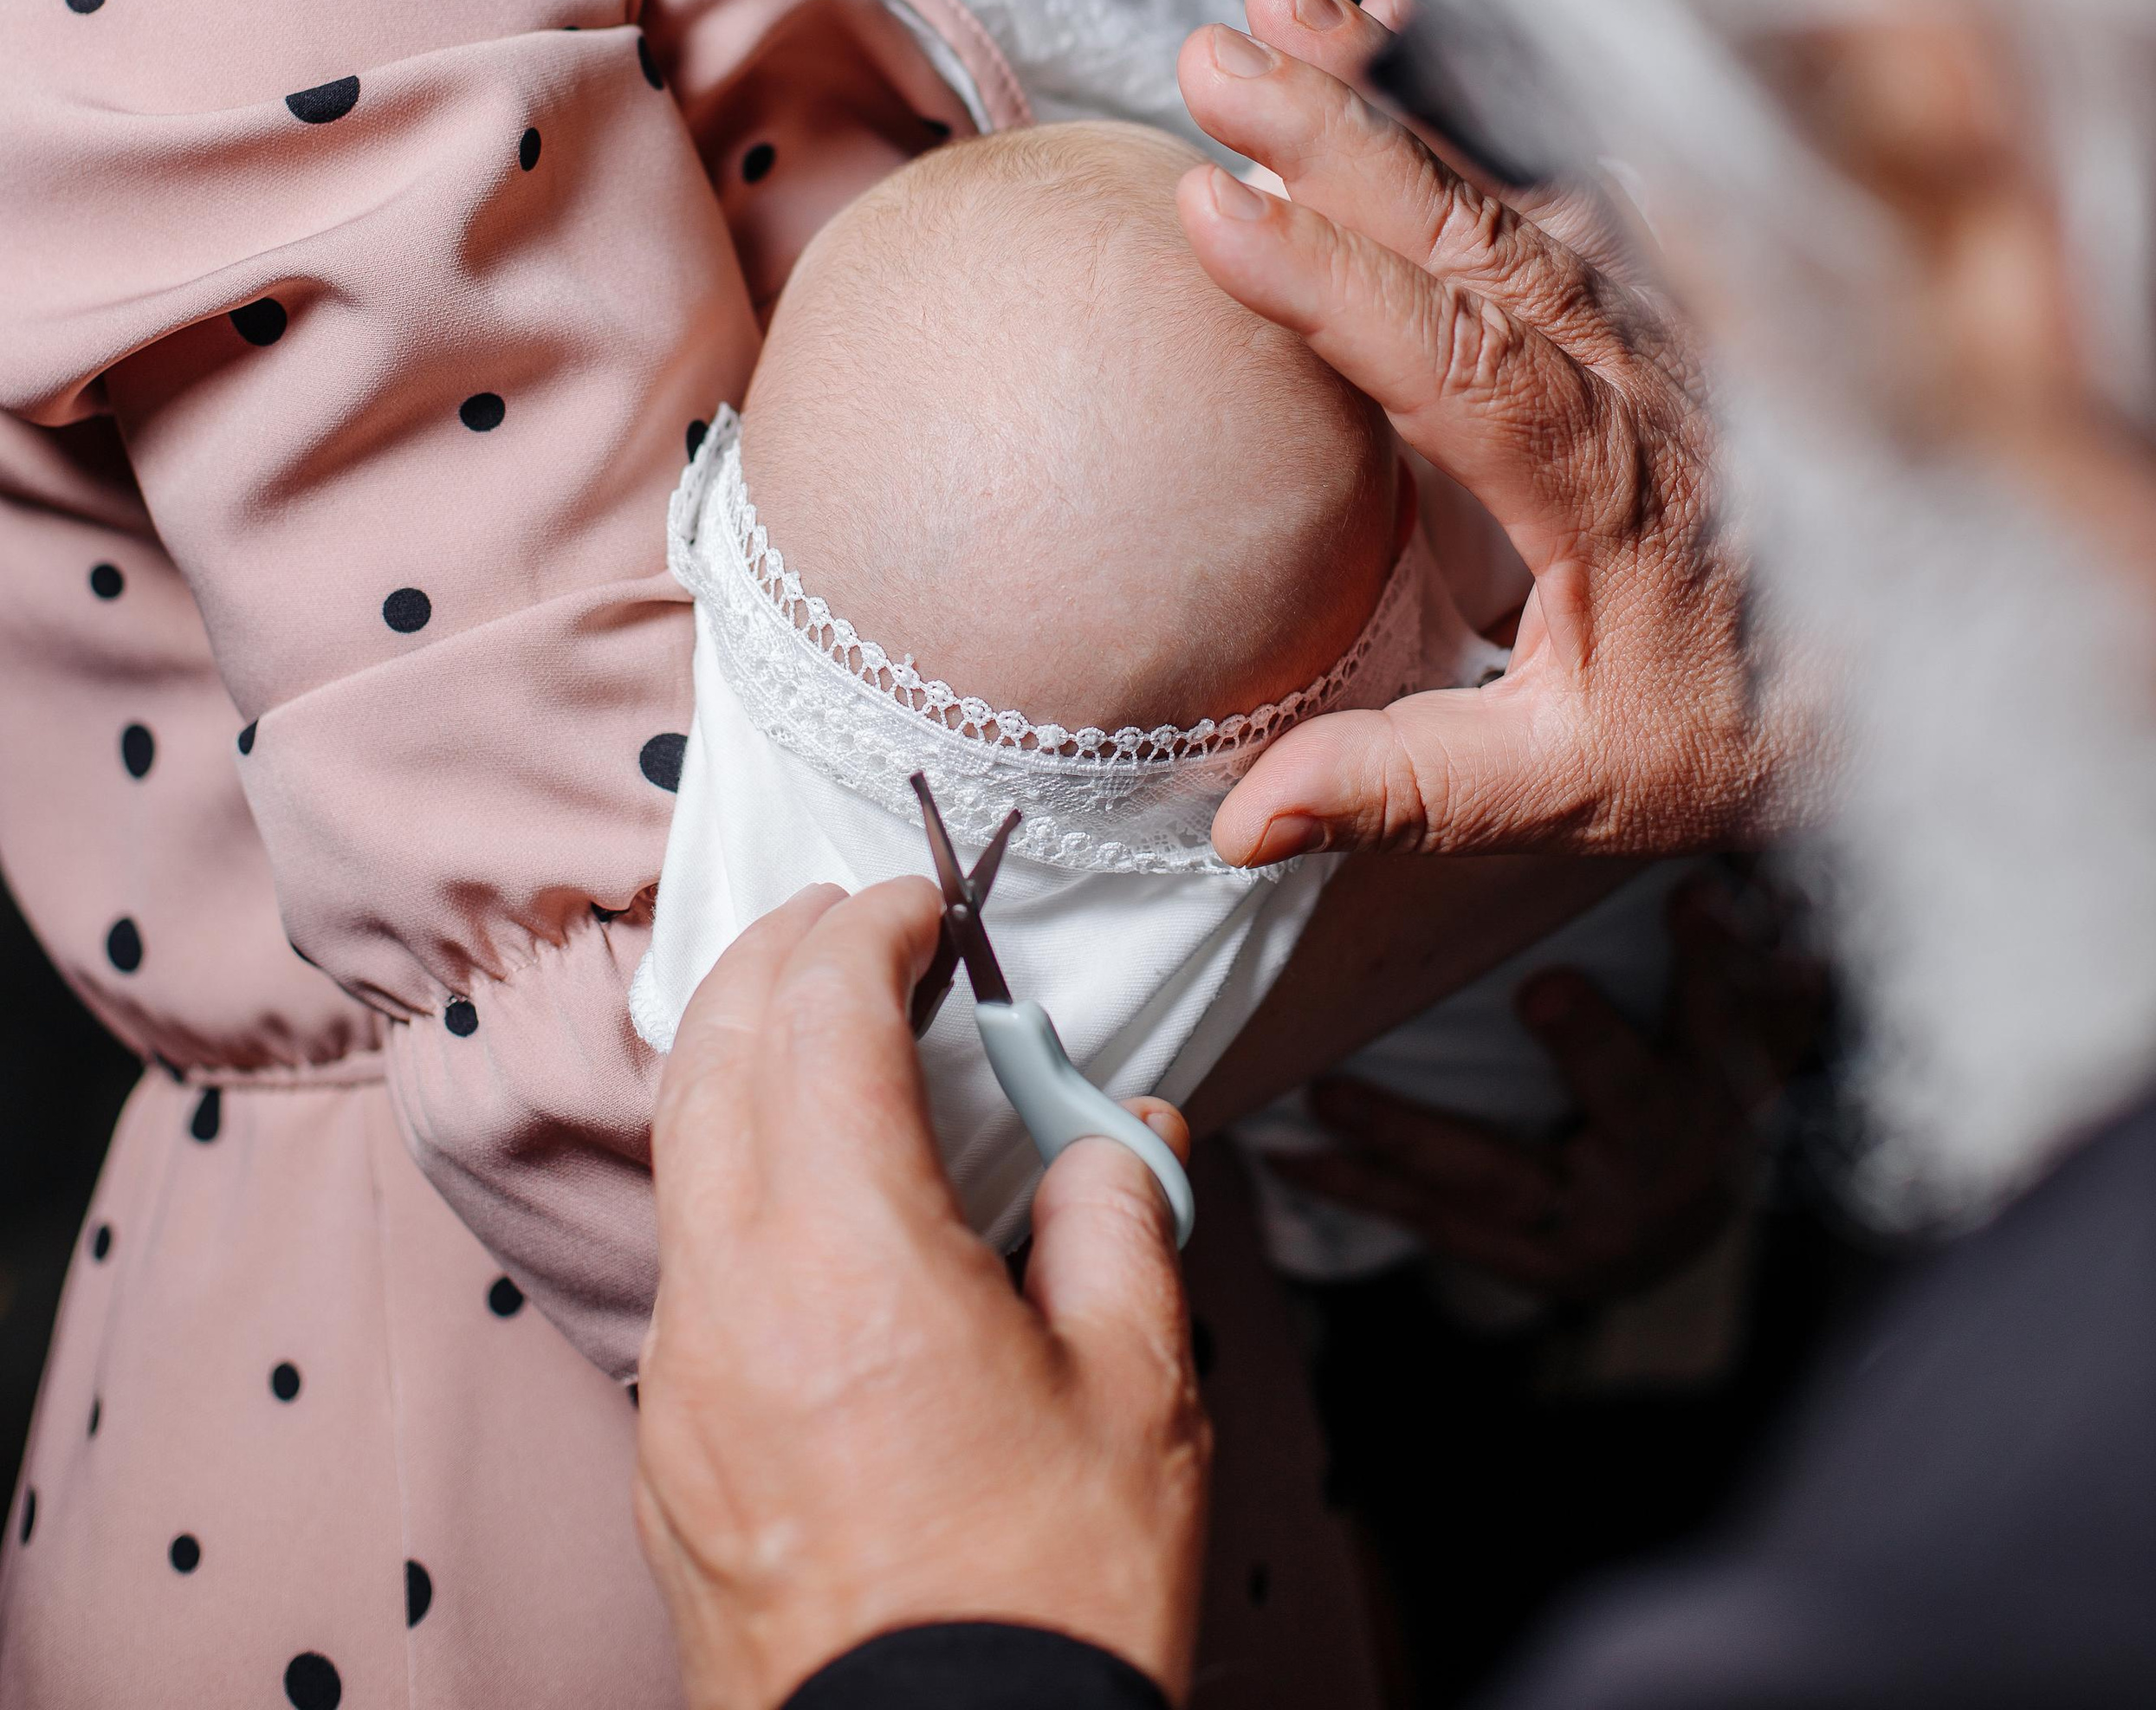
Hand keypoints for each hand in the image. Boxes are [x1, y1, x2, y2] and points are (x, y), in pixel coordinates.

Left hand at [636, 881, 1209, 1709]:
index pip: (821, 1017)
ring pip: (679, 1157)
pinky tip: (804, 1194)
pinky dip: (731, 1175)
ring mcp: (678, 1380)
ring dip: (738, 1058)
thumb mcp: (1139, 1391)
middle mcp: (731, 1299)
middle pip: (709, 1055)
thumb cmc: (1045, 1604)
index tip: (919, 901)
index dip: (870, 930)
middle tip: (839, 916)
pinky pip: (685, 1264)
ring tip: (810, 1023)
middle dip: (770, 955)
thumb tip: (1112, 1131)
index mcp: (849, 1260)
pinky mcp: (667, 1454)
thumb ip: (1122, 1219)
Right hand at [1177, 0, 1779, 865]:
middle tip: (1214, 61)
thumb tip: (1241, 820)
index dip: (1341, 291)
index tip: (1217, 214)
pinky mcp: (1637, 291)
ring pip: (1504, 189)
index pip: (1474, 371)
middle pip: (1482, 239)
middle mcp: (1639, 379)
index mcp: (1622, 495)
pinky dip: (1447, 105)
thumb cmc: (1734, 720)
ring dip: (1379, 98)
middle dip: (1339, 138)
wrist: (1903, 659)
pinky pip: (1538, 180)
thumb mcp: (1584, 788)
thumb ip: (1413, 787)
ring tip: (1261, 12)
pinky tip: (1369, 31)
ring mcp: (1644, 320)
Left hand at [1267, 878, 1825, 1302]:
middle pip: (1633, 1099)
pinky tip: (1287, 1153)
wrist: (1678, 1218)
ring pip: (1501, 1174)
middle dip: (1590, 1044)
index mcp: (1716, 1083)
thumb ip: (1714, 942)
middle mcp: (1663, 1159)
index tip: (1695, 897)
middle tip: (1546, 991)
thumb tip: (1707, 858)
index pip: (1724, 1009)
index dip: (1717, 956)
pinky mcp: (1525, 1257)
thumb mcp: (1719, 1012)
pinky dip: (1357, 1186)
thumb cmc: (1690, 1082)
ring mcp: (1590, 1225)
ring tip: (1334, 1092)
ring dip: (1414, 1131)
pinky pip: (1434, 1220)